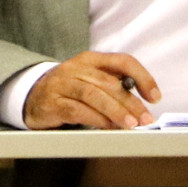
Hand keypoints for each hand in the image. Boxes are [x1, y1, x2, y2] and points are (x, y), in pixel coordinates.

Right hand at [26, 51, 160, 128]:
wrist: (32, 96)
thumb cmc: (69, 90)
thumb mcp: (91, 81)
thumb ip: (113, 88)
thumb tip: (141, 108)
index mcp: (90, 59)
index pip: (122, 61)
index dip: (143, 77)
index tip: (155, 97)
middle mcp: (75, 68)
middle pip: (108, 82)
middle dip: (131, 102)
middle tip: (145, 118)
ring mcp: (61, 84)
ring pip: (93, 95)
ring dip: (115, 111)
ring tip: (130, 124)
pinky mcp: (52, 103)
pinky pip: (76, 110)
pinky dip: (95, 119)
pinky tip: (108, 127)